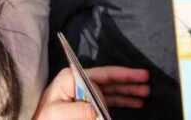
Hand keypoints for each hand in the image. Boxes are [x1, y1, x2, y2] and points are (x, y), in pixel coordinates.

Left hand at [33, 66, 149, 118]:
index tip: (135, 81)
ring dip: (128, 91)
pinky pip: (108, 98)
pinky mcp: (86, 101)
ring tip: (146, 93)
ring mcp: (84, 90)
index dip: (119, 77)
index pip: (100, 75)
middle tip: (147, 80)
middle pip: (109, 78)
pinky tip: (134, 103)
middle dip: (128, 80)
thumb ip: (77, 111)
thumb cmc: (44, 118)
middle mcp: (79, 80)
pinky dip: (121, 100)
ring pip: (111, 88)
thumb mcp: (57, 114)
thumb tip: (97, 108)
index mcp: (72, 77)